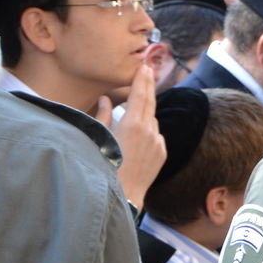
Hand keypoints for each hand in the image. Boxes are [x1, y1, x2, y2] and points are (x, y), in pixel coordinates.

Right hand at [101, 64, 165, 210]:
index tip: (144, 67)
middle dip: (149, 85)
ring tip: (140, 101)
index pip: (139, 95)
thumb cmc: (105, 168)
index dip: (142, 79)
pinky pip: (156, 135)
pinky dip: (149, 130)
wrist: (123, 196)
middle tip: (148, 70)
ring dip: (146, 112)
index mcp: (133, 125)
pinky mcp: (162, 153)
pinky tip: (140, 133)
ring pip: (152, 120)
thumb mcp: (100, 139)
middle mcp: (149, 131)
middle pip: (150, 102)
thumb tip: (105, 99)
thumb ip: (104, 116)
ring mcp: (158, 142)